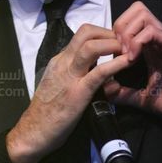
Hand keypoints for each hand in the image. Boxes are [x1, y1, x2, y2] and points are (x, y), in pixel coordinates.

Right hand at [6, 24, 129, 162]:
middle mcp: (63, 62)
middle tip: (124, 42)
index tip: (116, 40)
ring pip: (90, 47)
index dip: (102, 33)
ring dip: (112, 43)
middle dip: (108, 32)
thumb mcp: (60, 83)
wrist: (34, 130)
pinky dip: (115, 64)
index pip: (82, 36)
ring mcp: (70, 76)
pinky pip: (98, 72)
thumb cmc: (48, 110)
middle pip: (86, 33)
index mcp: (60, 60)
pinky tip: (126, 62)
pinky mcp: (78, 92)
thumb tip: (96, 68)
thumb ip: (76, 73)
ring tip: (127, 49)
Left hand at [104, 1, 161, 129]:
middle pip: (136, 9)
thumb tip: (107, 89)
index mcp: (151, 47)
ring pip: (142, 14)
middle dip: (121, 25)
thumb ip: (125, 94)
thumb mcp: (144, 99)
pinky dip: (137, 41)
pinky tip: (133, 58)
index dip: (117, 31)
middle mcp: (158, 39)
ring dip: (128, 31)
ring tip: (126, 53)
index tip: (112, 53)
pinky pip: (152, 31)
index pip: (131, 20)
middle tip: (118, 48)